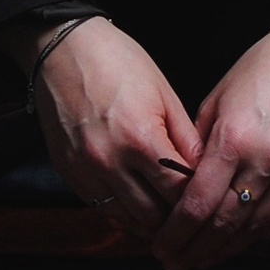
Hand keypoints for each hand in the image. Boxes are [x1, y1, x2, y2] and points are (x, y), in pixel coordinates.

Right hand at [30, 17, 202, 231]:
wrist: (62, 48)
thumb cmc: (118, 61)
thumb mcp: (164, 93)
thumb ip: (185, 139)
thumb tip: (204, 171)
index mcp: (141, 138)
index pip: (179, 193)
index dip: (197, 200)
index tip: (207, 199)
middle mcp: (110, 161)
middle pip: (153, 216)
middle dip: (175, 218)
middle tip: (190, 214)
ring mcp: (85, 170)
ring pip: (125, 220)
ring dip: (148, 221)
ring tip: (164, 214)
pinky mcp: (68, 172)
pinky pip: (100, 208)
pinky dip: (121, 211)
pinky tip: (136, 201)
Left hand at [151, 13, 269, 269]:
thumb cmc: (262, 69)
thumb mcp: (217, 100)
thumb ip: (199, 147)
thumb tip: (182, 184)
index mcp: (233, 137)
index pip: (198, 203)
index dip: (176, 233)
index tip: (162, 246)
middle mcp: (265, 160)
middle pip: (225, 225)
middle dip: (195, 250)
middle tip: (175, 264)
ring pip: (255, 230)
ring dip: (225, 251)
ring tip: (203, 260)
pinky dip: (259, 236)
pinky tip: (240, 242)